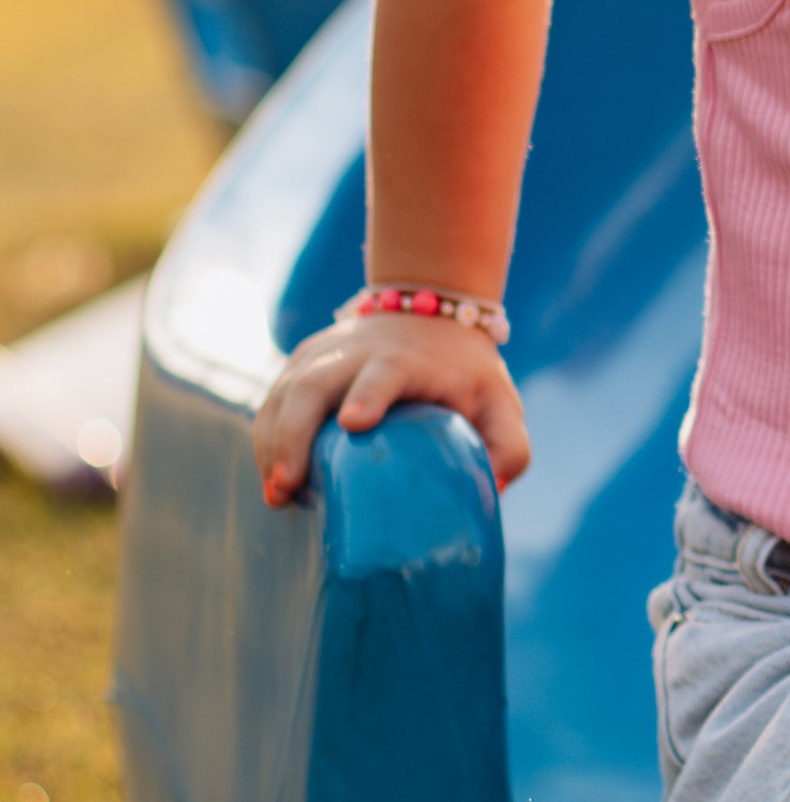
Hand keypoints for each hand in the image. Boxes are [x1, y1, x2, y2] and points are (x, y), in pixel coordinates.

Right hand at [252, 315, 530, 507]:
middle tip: (287, 486)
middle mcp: (357, 351)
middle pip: (315, 385)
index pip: (384, 373)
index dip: (369, 394)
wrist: (431, 308)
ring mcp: (324, 353)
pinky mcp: (303, 361)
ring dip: (273, 442)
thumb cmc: (466, 372)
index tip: (355, 422)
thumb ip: (509, 447)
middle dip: (295, 435)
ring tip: (276, 493)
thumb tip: (496, 491)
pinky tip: (272, 474)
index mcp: (407, 360)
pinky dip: (267, 434)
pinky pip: (275, 397)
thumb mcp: (500, 402)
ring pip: (286, 392)